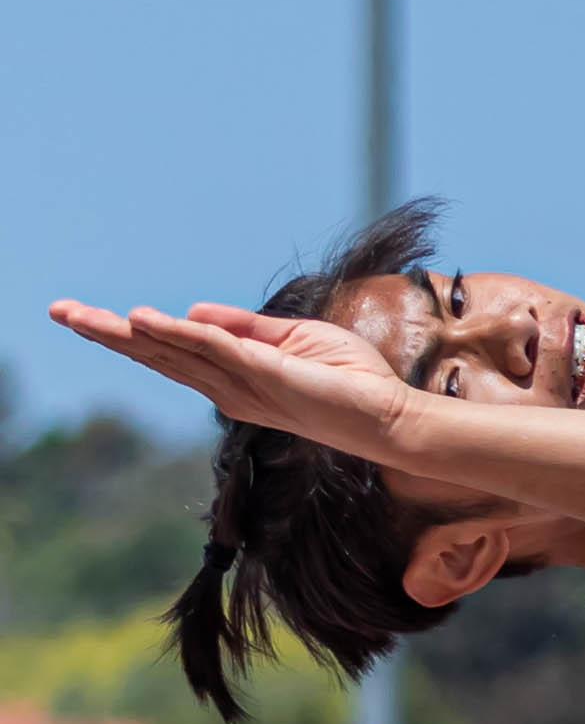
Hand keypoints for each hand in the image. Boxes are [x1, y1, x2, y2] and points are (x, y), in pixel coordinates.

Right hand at [49, 299, 412, 457]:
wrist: (389, 414)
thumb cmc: (350, 380)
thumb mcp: (293, 339)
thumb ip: (245, 327)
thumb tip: (194, 309)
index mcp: (232, 378)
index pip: (171, 351)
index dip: (130, 333)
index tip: (87, 316)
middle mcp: (228, 388)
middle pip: (156, 355)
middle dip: (106, 334)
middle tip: (58, 311)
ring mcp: (243, 385)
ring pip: (172, 352)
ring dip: (125, 332)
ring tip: (80, 315)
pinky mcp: (266, 376)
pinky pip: (214, 348)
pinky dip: (178, 331)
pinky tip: (144, 318)